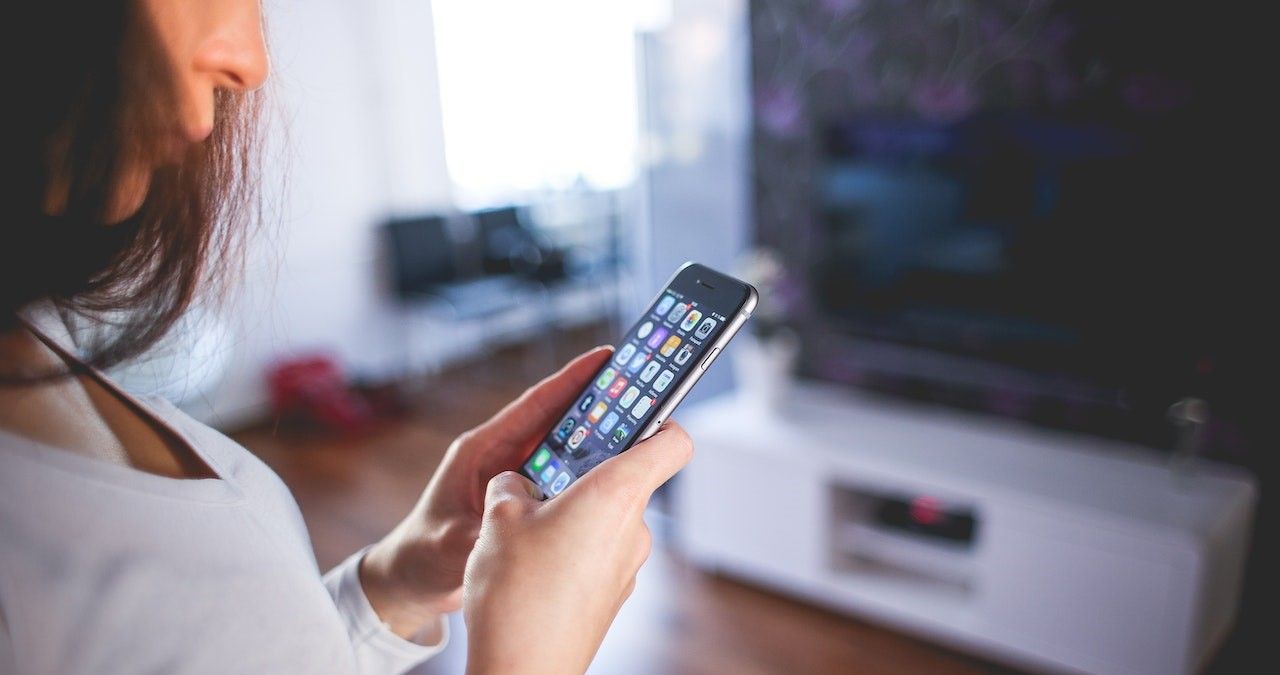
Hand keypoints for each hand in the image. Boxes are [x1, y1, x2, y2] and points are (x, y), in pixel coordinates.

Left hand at [360, 347, 613, 637]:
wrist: (411, 580)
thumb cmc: (421, 555)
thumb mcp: (450, 544)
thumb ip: (483, 533)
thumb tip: (516, 529)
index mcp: (481, 450)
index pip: (533, 405)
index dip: (569, 380)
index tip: (605, 357)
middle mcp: (501, 456)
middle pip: (557, 420)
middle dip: (596, 404)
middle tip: (639, 389)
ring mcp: (514, 476)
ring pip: (564, 448)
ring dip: (597, 438)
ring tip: (640, 427)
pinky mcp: (523, 498)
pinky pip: (562, 477)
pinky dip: (587, 473)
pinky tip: (616, 475)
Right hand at [462, 420, 693, 674]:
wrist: (523, 670)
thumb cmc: (517, 594)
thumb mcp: (498, 519)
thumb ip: (512, 485)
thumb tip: (517, 483)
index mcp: (616, 494)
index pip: (673, 441)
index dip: (660, 419)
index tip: (635, 410)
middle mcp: (634, 527)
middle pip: (628, 478)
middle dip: (587, 471)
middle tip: (546, 471)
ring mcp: (628, 564)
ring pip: (608, 517)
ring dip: (574, 511)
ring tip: (527, 524)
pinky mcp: (614, 593)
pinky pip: (598, 552)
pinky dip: (573, 546)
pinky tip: (534, 562)